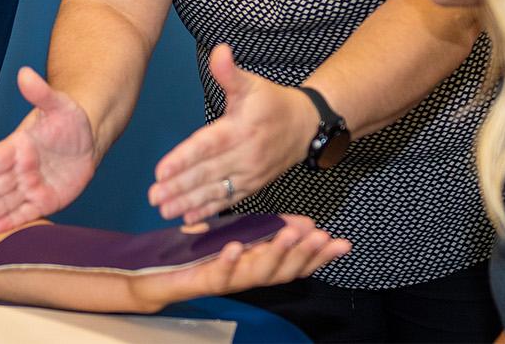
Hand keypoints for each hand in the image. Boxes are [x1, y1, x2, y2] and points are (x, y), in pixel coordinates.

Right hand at [0, 66, 95, 233]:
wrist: (87, 139)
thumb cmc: (70, 119)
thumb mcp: (59, 104)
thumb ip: (41, 93)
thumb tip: (25, 72)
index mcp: (18, 146)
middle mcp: (20, 168)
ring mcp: (30, 186)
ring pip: (4, 201)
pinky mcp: (44, 201)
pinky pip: (24, 213)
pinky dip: (7, 222)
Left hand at [127, 215, 349, 310]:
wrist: (163, 277)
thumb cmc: (203, 257)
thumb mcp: (242, 237)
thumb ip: (271, 231)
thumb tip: (304, 223)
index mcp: (260, 266)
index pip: (296, 264)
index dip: (319, 257)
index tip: (342, 243)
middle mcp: (249, 277)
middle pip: (284, 271)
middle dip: (306, 255)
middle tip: (323, 238)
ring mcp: (229, 280)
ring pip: (258, 272)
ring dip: (275, 255)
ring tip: (289, 236)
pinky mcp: (205, 281)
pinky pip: (219, 273)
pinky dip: (229, 260)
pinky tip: (236, 247)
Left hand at [149, 45, 313, 223]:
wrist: (306, 127)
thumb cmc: (272, 102)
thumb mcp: (252, 83)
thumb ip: (230, 72)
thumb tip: (219, 50)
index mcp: (240, 129)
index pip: (207, 146)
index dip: (183, 159)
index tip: (160, 171)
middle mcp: (245, 155)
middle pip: (207, 173)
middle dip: (179, 186)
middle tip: (153, 196)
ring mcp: (250, 175)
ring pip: (216, 191)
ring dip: (188, 203)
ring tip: (165, 210)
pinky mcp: (253, 187)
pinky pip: (229, 201)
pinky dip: (209, 211)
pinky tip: (188, 219)